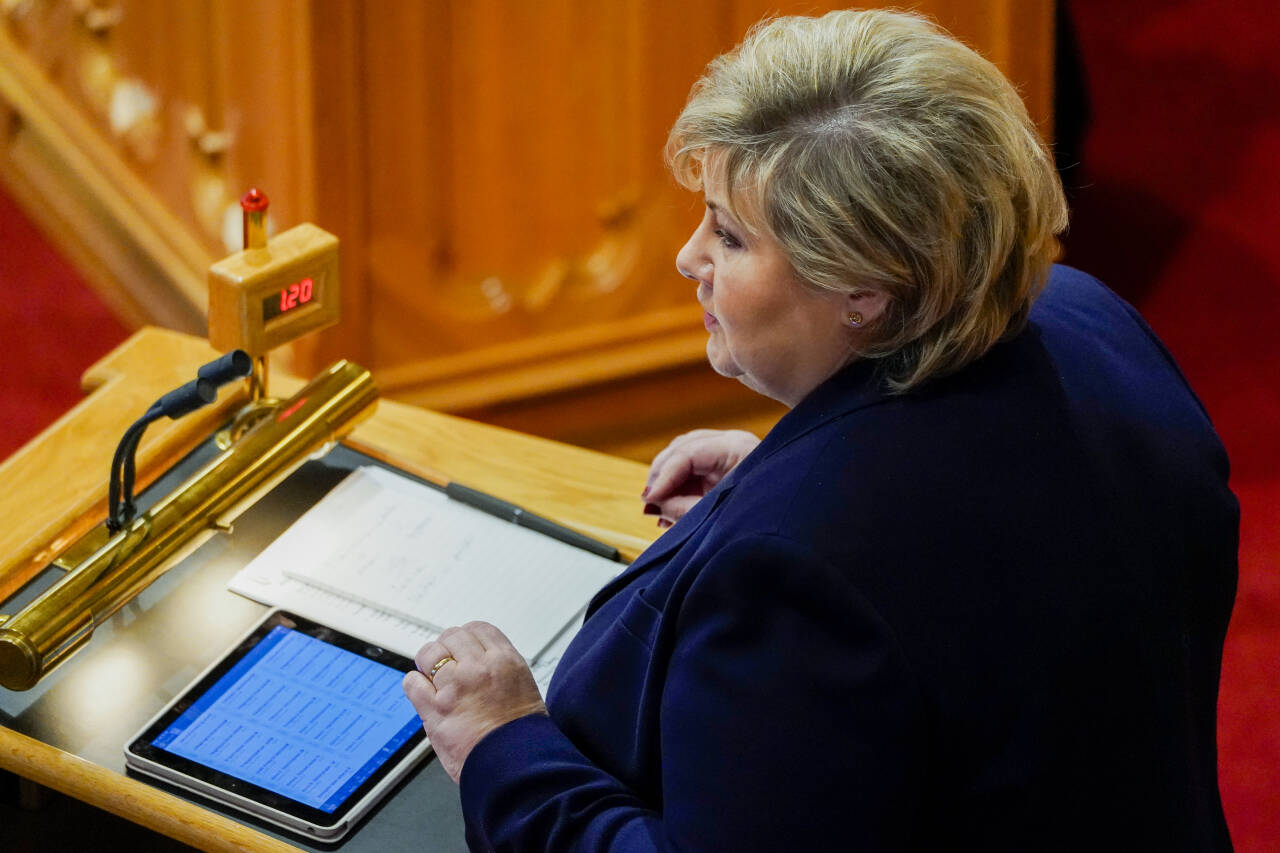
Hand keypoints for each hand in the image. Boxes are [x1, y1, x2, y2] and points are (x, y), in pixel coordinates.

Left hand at [402, 621, 546, 782]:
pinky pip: (412, 682)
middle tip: (447, 661)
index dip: (468, 636)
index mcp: (505, 661)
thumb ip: (501, 671)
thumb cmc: (524, 736)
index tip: (463, 644)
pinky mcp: (435, 710)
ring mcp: (454, 687)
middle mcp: (478, 668)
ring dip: (429, 663)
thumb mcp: (524, 687)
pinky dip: (414, 685)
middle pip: (452, 636)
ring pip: (429, 653)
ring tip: (433, 676)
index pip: (478, 629)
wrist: (516, 766)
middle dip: (447, 647)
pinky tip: (423, 693)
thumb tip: (484, 664)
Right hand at [643, 429, 759, 526]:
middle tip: (650, 504)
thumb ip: (686, 508)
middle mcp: (730, 443)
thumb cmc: (766, 515)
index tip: (650, 499)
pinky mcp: (723, 466)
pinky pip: (690, 469)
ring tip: (658, 509)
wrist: (797, 518)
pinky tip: (668, 508)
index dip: (664, 476)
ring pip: (681, 457)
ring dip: (666, 481)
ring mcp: (726, 451)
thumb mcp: (723, 513)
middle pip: (680, 449)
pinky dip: (675, 487)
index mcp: (737, 448)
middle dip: (660, 476)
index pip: (687, 453)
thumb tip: (655, 504)